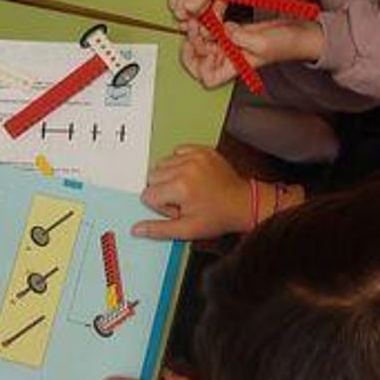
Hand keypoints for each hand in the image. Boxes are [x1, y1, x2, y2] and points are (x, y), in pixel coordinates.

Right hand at [133, 145, 251, 240]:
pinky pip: (176, 152)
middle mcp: (185, 167)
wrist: (243, 203)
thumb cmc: (217, 217)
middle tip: (183, 201)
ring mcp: (194, 156)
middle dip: (162, 191)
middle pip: (152, 177)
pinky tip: (191, 177)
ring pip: (162, 164)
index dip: (160, 206)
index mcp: (180, 187)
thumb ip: (159, 229)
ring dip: (169, 177)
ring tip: (188, 189)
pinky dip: (179, 163)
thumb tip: (136, 229)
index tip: (177, 210)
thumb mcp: (187, 229)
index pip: (148, 195)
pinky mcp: (201, 150)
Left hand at [180, 16, 324, 88]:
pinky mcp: (231, 33)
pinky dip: (207, 24)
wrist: (296, 33)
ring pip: (202, 44)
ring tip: (199, 21)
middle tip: (193, 31)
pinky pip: (212, 32)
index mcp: (233, 68)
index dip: (199, 66)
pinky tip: (208, 17)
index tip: (202, 49)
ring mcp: (229, 46)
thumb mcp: (262, 42)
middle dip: (193, 46)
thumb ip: (240, 37)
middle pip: (199, 61)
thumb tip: (224, 30)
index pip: (206, 78)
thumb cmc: (285, 45)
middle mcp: (228, 59)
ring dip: (197, 33)